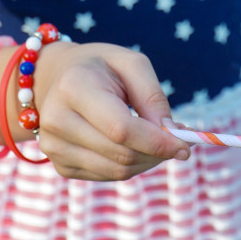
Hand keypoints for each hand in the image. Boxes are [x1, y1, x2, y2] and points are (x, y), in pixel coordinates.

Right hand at [32, 42, 191, 180]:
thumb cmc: (100, 67)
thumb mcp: (131, 64)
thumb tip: (171, 133)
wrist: (54, 78)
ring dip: (147, 160)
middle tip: (178, 141)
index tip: (186, 146)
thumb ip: (153, 97)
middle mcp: (57, 120)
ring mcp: (54, 146)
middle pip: (122, 154)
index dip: (157, 142)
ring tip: (155, 140)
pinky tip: (132, 145)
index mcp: (74, 87)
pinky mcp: (60, 165)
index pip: (121, 129)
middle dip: (158, 152)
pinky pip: (108, 175)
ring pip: (118, 171)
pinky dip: (130, 165)